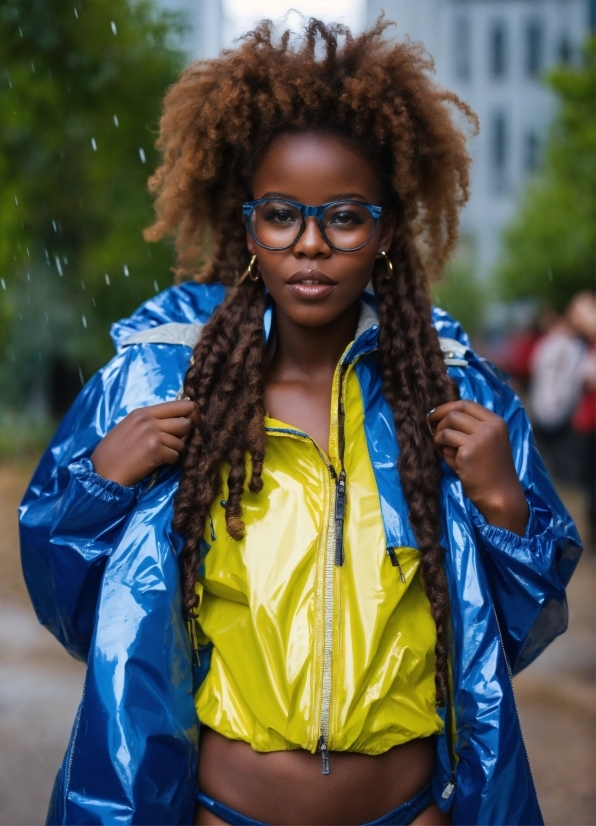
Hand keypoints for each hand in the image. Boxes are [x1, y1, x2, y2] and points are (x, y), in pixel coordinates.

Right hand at [90, 400, 196, 487]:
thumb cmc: (113, 453)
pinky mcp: (155, 450)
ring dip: (176, 452)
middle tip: (176, 445)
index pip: (180, 404)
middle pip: (185, 423)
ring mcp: (152, 434)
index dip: (192, 414)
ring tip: (162, 456)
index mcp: (143, 412)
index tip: (194, 424)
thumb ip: (151, 422)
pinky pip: (176, 455)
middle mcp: (148, 420)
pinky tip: (158, 463)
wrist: (102, 473)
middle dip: (185, 436)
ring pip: (181, 442)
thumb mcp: (129, 428)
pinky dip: (170, 462)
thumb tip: (179, 422)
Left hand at [429, 400, 528, 535]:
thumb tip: (441, 416)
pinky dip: (444, 453)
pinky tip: (454, 464)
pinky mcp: (468, 451)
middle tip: (433, 433)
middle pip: (454, 413)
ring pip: (447, 428)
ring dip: (439, 438)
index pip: (467, 404)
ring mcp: (480, 438)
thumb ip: (472, 428)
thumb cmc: (492, 472)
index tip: (435, 415)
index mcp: (497, 422)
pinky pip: (445, 445)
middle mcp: (490, 427)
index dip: (447, 407)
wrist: (501, 496)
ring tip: (444, 450)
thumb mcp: (489, 443)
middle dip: (439, 422)